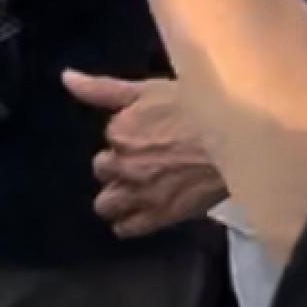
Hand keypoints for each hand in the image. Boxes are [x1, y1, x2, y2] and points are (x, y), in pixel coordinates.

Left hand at [62, 70, 226, 235]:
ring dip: (114, 199)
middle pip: (103, 171)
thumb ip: (101, 89)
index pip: (110, 139)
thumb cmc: (197, 109)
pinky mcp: (161, 216)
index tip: (146, 136)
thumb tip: (66, 78)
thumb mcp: (146, 91)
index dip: (126, 139)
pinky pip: (128, 228)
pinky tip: (133, 217)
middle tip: (140, 163)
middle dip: (116, 168)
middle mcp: (124, 166)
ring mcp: (142, 194)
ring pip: (107, 205)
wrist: (239, 142)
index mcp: (119, 132)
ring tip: (130, 193)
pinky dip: (127, 224)